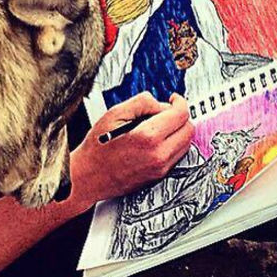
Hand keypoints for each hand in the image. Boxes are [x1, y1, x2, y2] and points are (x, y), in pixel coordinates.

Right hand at [68, 92, 193, 210]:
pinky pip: (177, 155)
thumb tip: (160, 103)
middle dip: (180, 116)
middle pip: (189, 130)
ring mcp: (160, 168)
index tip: (174, 99)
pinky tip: (154, 140)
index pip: (180, 115)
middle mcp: (158, 155)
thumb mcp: (113, 114)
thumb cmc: (96, 147)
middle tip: (165, 111)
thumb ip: (141, 102)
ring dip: (177, 131)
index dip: (179, 102)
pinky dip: (172, 144)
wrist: (88, 177)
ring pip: (186, 144)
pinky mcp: (159, 176)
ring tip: (158, 126)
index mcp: (147, 137)